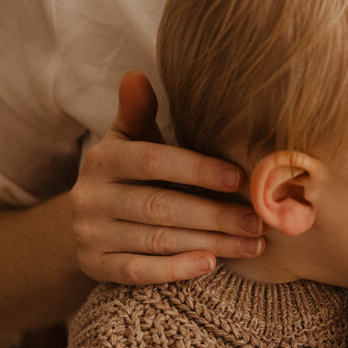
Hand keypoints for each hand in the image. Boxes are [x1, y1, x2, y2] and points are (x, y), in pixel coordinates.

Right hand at [70, 71, 263, 284]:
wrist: (90, 222)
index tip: (241, 178)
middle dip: (215, 214)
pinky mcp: (95, 266)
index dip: (198, 169)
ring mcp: (90, 234)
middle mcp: (90, 196)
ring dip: (211, 243)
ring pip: (157, 240)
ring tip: (253, 244)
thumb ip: (138, 113)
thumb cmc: (128, 175)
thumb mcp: (130, 141)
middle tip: (258, 221)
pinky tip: (211, 264)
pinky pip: (138, 272)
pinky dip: (176, 269)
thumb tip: (136, 76)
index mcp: (103, 159)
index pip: (153, 162)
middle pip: (161, 206)